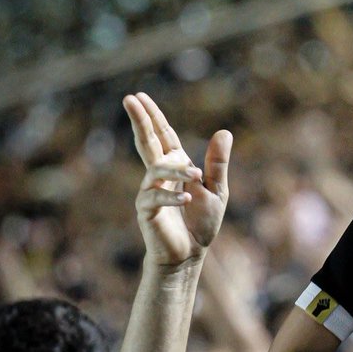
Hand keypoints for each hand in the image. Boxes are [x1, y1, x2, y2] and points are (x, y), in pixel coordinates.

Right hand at [124, 92, 231, 266]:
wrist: (190, 255)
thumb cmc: (201, 223)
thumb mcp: (217, 190)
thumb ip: (218, 163)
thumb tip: (224, 131)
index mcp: (176, 167)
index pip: (163, 136)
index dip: (152, 116)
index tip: (139, 96)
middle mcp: (159, 175)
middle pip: (147, 142)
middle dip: (140, 120)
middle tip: (129, 99)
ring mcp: (150, 192)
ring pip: (156, 170)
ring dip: (176, 170)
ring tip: (195, 176)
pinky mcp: (147, 211)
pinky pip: (155, 197)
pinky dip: (172, 196)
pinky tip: (188, 198)